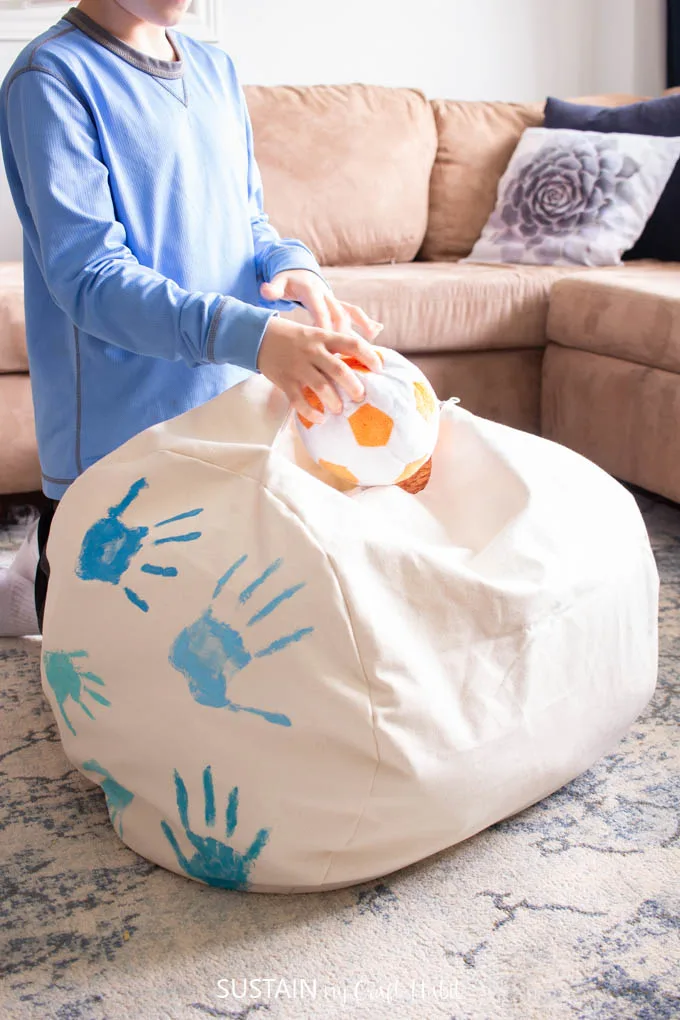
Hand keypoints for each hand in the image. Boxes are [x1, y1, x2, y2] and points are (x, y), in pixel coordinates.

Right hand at [257, 316, 382, 421]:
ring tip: (339, 409)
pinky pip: (299, 400)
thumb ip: (336, 344)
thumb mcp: (316, 333)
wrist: (259, 335)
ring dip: (334, 401)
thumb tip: (364, 358)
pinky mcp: (285, 381)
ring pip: (321, 387)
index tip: (379, 369)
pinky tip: (320, 418)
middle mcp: (312, 351)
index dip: (368, 356)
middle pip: (339, 370)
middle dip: (354, 386)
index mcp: (323, 337)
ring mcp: (298, 366)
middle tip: (360, 397)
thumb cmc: (295, 337)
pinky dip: (311, 412)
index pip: (352, 344)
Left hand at [260, 269, 382, 341]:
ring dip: (360, 329)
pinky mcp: (339, 304)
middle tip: (346, 358)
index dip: (326, 329)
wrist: (298, 269)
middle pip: (338, 316)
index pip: (320, 313)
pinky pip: (355, 312)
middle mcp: (327, 295)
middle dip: (344, 336)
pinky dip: (366, 321)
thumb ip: (273, 289)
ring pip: (350, 314)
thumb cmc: (288, 281)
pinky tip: (376, 332)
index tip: (328, 348)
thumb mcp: (278, 283)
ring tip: (370, 345)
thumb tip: (265, 290)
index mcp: (311, 292)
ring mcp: (334, 300)